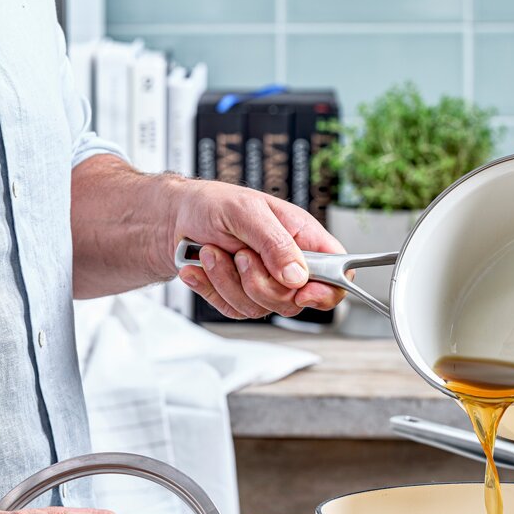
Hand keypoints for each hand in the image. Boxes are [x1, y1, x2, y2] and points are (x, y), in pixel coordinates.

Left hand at [171, 179, 346, 319]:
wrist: (176, 218)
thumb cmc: (214, 204)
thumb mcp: (246, 212)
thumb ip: (275, 243)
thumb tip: (297, 276)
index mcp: (304, 238)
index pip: (338, 273)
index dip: (328, 290)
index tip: (302, 292)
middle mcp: (289, 264)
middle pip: (295, 299)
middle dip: (260, 282)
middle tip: (240, 254)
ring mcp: (265, 284)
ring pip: (261, 308)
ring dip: (228, 281)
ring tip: (213, 252)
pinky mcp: (240, 297)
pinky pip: (233, 310)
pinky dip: (212, 288)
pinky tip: (201, 267)